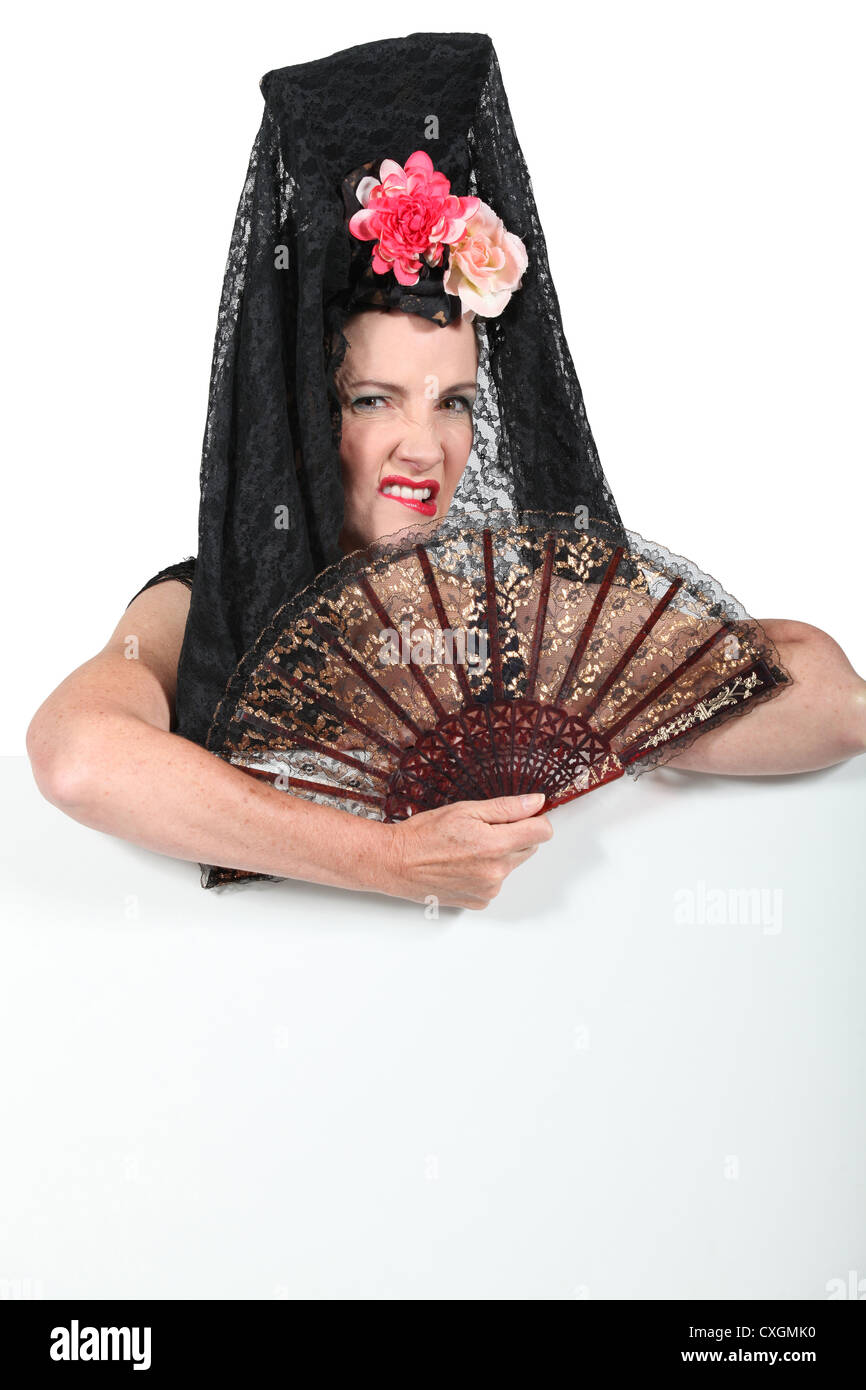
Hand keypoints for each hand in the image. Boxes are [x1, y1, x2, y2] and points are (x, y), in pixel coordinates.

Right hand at [383, 792, 552, 908]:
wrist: (395, 863)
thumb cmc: (424, 834)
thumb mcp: (465, 810)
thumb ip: (507, 808)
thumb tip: (536, 803)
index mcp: (496, 845)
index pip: (543, 832)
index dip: (535, 819)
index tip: (523, 815)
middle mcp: (496, 872)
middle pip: (528, 848)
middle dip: (514, 836)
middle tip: (483, 829)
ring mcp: (488, 890)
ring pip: (510, 865)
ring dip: (498, 855)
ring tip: (466, 848)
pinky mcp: (479, 901)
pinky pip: (495, 882)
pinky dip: (485, 872)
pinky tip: (462, 865)